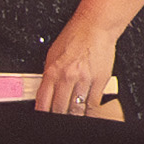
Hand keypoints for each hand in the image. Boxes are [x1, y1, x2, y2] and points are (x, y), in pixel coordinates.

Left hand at [36, 0, 137, 118]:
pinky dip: (89, 110)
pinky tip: (86, 111)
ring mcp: (84, 80)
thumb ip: (49, 74)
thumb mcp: (53, 54)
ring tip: (73, 115)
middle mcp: (67, 77)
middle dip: (59, 115)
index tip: (44, 116)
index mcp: (52, 71)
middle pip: (60, 109)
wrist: (95, 26)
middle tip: (60, 117)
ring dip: (74, 114)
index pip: (43, 102)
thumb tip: (45, 92)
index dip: (43, 113)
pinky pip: (92, 104)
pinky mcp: (99, 82)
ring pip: (76, 109)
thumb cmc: (75, 36)